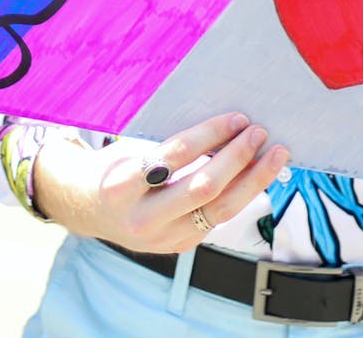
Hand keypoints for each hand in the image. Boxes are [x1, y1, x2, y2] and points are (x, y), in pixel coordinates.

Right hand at [35, 113, 288, 253]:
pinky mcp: (179, 246)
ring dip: (253, 179)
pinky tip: (257, 175)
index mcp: (123, 185)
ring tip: (275, 154)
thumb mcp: (129, 152)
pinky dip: (241, 194)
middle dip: (237, 157)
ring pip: (220, 210)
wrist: (88, 209)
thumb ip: (168, 148)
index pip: (176, 156)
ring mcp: (163, 238)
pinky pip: (217, 219)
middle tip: (259, 132)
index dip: (210, 135)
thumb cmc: (114, 168)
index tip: (236, 117)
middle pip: (204, 188)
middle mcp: (143, 217)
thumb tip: (224, 126)